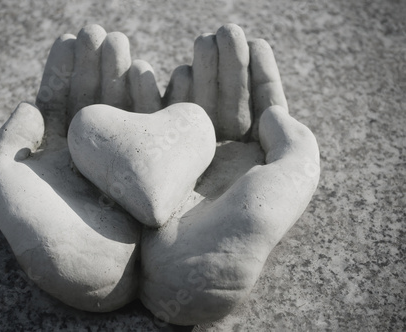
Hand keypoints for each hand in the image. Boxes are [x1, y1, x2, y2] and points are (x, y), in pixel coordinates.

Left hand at [0, 25, 160, 311]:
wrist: (93, 275)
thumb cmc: (45, 235)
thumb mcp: (6, 188)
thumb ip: (7, 142)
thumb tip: (28, 106)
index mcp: (54, 157)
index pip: (57, 102)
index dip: (62, 70)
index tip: (68, 39)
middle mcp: (87, 157)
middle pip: (91, 100)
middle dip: (94, 65)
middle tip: (101, 33)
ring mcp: (120, 164)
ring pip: (121, 111)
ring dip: (120, 75)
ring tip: (120, 43)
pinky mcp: (148, 172)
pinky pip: (150, 131)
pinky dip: (149, 102)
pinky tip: (149, 74)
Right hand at [140, 24, 319, 324]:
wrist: (190, 275)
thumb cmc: (244, 232)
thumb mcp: (291, 186)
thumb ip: (298, 143)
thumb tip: (275, 112)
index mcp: (258, 165)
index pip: (262, 109)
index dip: (261, 75)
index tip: (256, 42)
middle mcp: (224, 163)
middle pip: (227, 102)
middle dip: (227, 67)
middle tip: (222, 33)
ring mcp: (188, 165)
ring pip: (192, 109)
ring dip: (194, 76)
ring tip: (196, 48)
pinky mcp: (155, 169)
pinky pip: (156, 126)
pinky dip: (155, 98)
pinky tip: (156, 72)